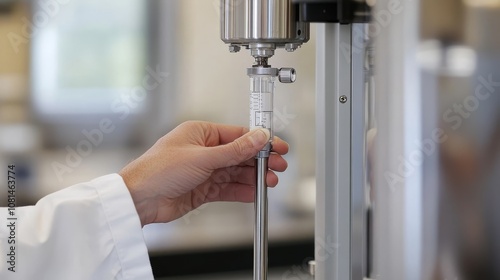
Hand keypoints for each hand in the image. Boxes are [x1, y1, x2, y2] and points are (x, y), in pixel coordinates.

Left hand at [119, 121, 288, 225]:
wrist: (139, 200)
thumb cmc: (158, 170)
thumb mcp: (203, 157)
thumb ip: (235, 150)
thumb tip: (258, 137)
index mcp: (201, 133)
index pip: (238, 135)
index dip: (259, 141)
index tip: (276, 146)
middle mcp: (204, 150)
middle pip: (239, 154)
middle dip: (259, 161)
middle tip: (278, 166)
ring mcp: (203, 171)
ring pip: (235, 172)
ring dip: (253, 177)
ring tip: (269, 181)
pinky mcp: (202, 189)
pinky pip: (227, 188)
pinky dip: (241, 191)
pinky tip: (254, 192)